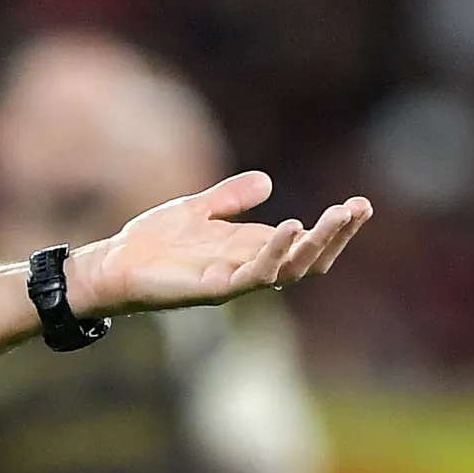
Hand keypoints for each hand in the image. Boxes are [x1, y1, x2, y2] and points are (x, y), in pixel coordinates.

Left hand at [65, 172, 370, 317]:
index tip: (360, 204)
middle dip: (337, 235)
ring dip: (315, 244)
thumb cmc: (153, 242)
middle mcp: (250, 268)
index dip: (335, 228)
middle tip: (359, 208)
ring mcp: (234, 281)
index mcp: (252, 250)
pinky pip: (254, 275)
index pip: (307, 244)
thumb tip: (267, 182)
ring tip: (335, 217)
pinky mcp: (213, 290)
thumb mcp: (197, 209)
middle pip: (309, 259)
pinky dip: (274, 252)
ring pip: (290, 270)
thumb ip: (231, 198)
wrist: (113, 264)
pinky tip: (289, 229)